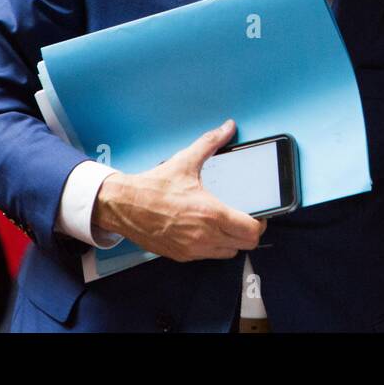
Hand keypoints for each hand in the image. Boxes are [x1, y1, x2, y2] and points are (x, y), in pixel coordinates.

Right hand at [92, 119, 265, 261]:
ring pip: (228, 253)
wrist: (123, 206)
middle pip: (245, 245)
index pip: (252, 231)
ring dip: (232, 240)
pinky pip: (208, 256)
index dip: (260, 222)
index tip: (258, 212)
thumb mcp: (185, 161)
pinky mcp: (180, 255)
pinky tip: (208, 230)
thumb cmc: (153, 187)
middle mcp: (204, 236)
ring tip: (228, 223)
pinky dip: (214, 246)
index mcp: (211, 213)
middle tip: (245, 217)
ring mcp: (192, 249)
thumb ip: (211, 142)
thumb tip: (228, 127)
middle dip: (249, 231)